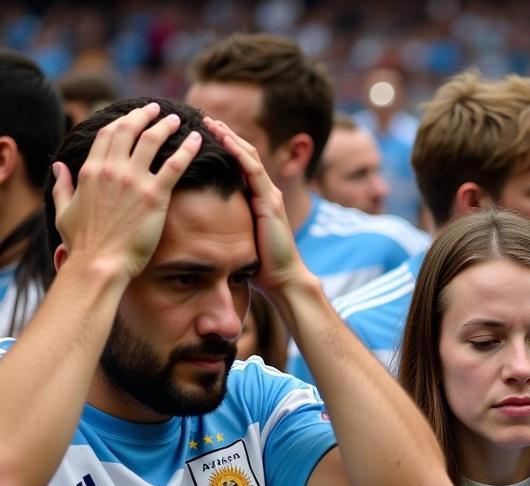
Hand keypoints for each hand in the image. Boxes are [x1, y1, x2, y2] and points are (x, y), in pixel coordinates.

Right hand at [52, 102, 201, 281]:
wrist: (100, 262)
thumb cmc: (82, 243)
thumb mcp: (63, 209)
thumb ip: (62, 185)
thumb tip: (58, 166)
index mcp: (90, 170)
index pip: (107, 134)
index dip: (122, 121)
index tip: (133, 116)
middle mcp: (112, 169)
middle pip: (129, 130)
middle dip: (144, 115)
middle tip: (157, 109)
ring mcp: (134, 181)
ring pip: (153, 141)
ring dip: (166, 126)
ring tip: (177, 120)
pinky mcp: (155, 196)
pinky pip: (175, 166)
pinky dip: (187, 149)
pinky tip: (197, 141)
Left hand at [202, 117, 307, 295]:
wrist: (283, 278)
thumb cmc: (261, 265)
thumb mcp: (239, 238)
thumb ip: (229, 223)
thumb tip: (203, 221)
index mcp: (258, 199)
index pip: (241, 164)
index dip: (224, 146)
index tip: (203, 133)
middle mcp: (266, 192)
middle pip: (245, 153)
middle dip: (225, 134)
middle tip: (202, 118)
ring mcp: (270, 195)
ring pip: (248, 156)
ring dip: (229, 137)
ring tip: (209, 122)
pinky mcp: (270, 202)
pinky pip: (253, 170)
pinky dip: (237, 153)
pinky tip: (223, 140)